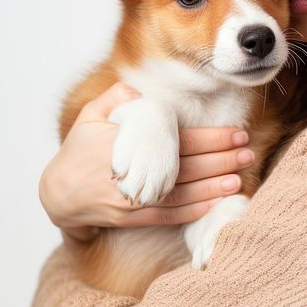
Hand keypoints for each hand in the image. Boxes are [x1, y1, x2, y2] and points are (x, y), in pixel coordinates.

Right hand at [38, 81, 255, 241]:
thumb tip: (139, 89)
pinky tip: (215, 203)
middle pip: (187, 165)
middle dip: (222, 159)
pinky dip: (194, 210)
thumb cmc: (78, 149)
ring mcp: (133, 197)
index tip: (237, 132)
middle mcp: (132, 170)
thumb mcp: (90, 115)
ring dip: (214, 186)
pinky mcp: (133, 217)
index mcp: (125, 142)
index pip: (178, 139)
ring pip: (183, 192)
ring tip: (240, 178)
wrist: (58, 194)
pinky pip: (169, 215)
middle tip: (248, 152)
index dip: (211, 137)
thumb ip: (116, 96)